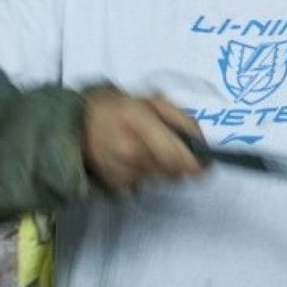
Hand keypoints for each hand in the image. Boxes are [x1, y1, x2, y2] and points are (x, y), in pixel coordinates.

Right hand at [80, 87, 204, 190]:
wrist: (80, 123)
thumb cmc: (121, 109)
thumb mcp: (155, 102)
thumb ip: (182, 120)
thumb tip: (202, 143)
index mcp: (140, 125)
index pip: (175, 156)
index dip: (195, 164)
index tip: (206, 165)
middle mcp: (130, 152)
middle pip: (173, 172)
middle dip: (181, 164)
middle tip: (174, 149)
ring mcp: (122, 171)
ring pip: (161, 179)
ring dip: (163, 168)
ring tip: (150, 149)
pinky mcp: (117, 185)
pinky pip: (145, 184)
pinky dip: (147, 174)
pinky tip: (135, 158)